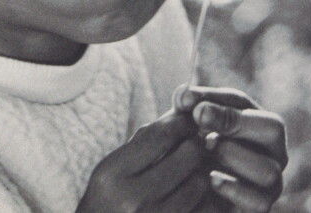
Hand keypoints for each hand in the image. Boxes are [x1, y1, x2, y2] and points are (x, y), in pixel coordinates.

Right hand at [76, 111, 208, 212]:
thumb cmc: (106, 202)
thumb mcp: (114, 169)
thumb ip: (147, 139)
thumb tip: (185, 107)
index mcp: (111, 174)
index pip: (162, 134)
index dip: (182, 122)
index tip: (188, 121)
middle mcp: (132, 200)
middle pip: (189, 154)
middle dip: (195, 145)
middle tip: (193, 145)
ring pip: (200, 182)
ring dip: (200, 173)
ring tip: (191, 173)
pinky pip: (204, 208)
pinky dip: (204, 199)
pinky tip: (193, 196)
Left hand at [173, 85, 287, 212]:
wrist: (186, 195)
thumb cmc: (190, 157)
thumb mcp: (186, 130)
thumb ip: (185, 110)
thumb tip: (184, 95)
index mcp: (252, 121)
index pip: (241, 102)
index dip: (216, 100)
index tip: (189, 105)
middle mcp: (272, 149)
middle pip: (274, 128)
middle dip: (236, 122)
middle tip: (203, 124)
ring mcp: (271, 180)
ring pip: (269, 167)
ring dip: (236, 156)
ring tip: (209, 152)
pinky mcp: (261, 205)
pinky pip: (259, 201)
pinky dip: (236, 188)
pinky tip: (212, 179)